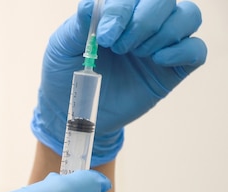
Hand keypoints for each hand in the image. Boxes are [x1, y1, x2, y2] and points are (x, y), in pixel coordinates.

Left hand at [31, 0, 206, 165]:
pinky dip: (182, 50)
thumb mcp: (62, 48)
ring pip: (188, 16)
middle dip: (144, 20)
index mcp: (116, 11)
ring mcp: (159, 44)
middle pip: (165, 0)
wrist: (72, 111)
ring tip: (136, 53)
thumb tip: (90, 5)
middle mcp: (141, 22)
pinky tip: (157, 60)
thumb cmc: (65, 74)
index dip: (123, 8)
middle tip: (119, 47)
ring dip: (163, 32)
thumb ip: (79, 25)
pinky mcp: (170, 69)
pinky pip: (196, 50)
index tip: (105, 35)